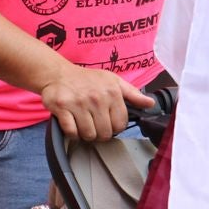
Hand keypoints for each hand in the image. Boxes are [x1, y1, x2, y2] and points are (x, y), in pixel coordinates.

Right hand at [40, 62, 154, 140]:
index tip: (107, 122)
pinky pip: (72, 132)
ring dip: (85, 134)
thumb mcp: (113, 81)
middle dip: (100, 133)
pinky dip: (72, 133)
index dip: (114, 127)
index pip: (120, 124)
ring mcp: (78, 103)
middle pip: (105, 133)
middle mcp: (96, 97)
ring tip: (83, 123)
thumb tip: (151, 104)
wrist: (58, 73)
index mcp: (112, 92)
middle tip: (94, 124)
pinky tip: (72, 123)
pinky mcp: (62, 107)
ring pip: (89, 135)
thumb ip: (132, 94)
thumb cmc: (87, 79)